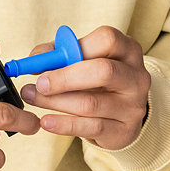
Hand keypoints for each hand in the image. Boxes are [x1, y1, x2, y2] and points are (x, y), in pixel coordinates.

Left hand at [19, 25, 150, 149]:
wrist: (122, 117)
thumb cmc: (97, 81)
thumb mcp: (84, 61)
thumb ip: (59, 54)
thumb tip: (35, 60)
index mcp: (128, 51)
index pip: (108, 40)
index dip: (75, 47)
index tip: (49, 59)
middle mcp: (136, 77)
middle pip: (103, 71)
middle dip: (65, 78)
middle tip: (40, 84)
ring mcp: (133, 106)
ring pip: (91, 103)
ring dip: (56, 102)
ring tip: (33, 99)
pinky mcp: (124, 130)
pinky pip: (90, 127)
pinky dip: (64, 124)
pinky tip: (46, 121)